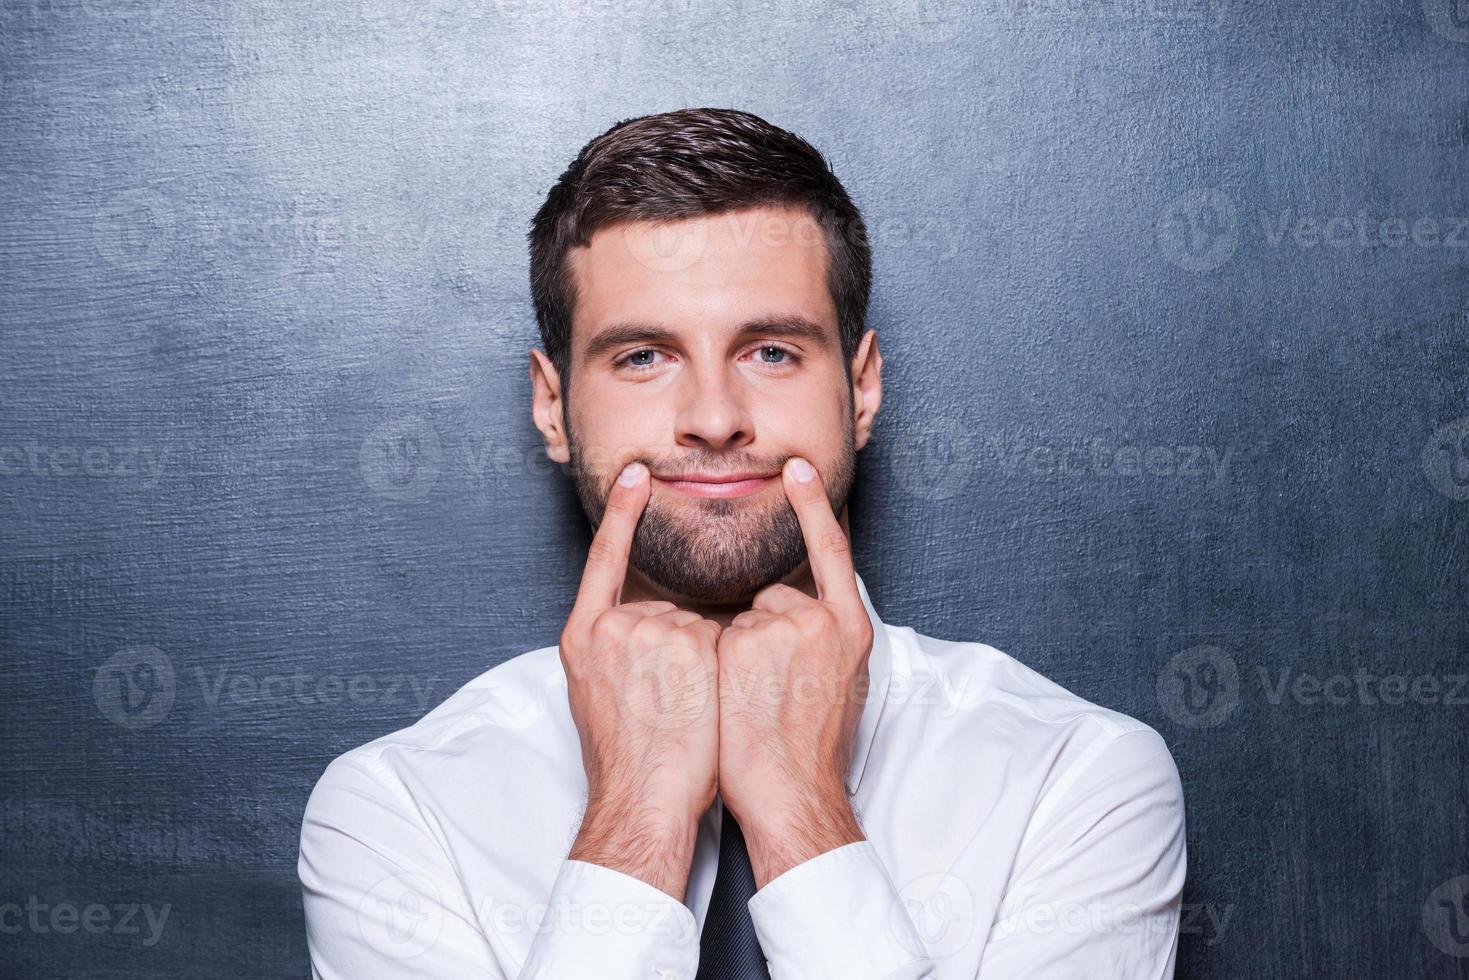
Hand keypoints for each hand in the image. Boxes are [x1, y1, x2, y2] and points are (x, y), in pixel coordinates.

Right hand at [561, 461, 721, 899]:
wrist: (643, 802)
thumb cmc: (628, 761)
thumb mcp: (596, 694)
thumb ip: (615, 649)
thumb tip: (646, 629)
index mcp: (583, 636)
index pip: (604, 561)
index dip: (620, 514)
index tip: (635, 475)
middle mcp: (613, 627)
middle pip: (668, 609)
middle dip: (681, 648)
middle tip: (671, 704)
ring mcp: (652, 631)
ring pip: (701, 625)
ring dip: (708, 661)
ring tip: (688, 712)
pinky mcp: (690, 643)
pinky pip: (726, 636)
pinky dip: (730, 663)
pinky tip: (709, 700)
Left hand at [715, 456, 872, 886]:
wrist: (792, 798)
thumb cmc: (808, 752)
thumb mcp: (838, 683)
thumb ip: (821, 638)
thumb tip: (790, 611)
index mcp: (851, 628)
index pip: (832, 552)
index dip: (813, 507)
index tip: (797, 467)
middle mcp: (823, 620)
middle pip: (772, 599)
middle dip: (759, 637)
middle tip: (768, 695)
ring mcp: (784, 628)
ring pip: (739, 620)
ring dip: (732, 654)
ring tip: (750, 707)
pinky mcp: (747, 642)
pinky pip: (713, 636)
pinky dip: (711, 664)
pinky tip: (731, 701)